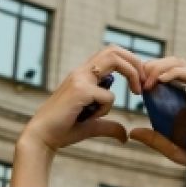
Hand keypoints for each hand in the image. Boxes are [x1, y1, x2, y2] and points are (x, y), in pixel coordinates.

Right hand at [18, 45, 148, 153]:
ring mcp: (80, 79)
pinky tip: (89, 117)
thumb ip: (110, 126)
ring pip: (114, 61)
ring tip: (136, 92)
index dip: (130, 63)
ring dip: (131, 75)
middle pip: (114, 49)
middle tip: (144, 83)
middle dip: (135, 62)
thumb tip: (125, 135)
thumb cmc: (63, 130)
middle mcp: (82, 72)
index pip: (111, 54)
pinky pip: (108, 96)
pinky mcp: (79, 91)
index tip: (139, 84)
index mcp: (84, 75)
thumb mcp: (92, 126)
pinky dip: (106, 109)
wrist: (41, 137)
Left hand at [126, 57, 185, 169]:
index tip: (136, 85)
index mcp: (179, 99)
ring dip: (160, 66)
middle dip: (151, 65)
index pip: (163, 73)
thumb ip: (154, 140)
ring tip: (148, 80)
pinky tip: (161, 81)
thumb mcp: (171, 149)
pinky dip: (174, 72)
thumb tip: (132, 132)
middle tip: (138, 80)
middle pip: (169, 62)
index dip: (148, 72)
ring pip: (179, 63)